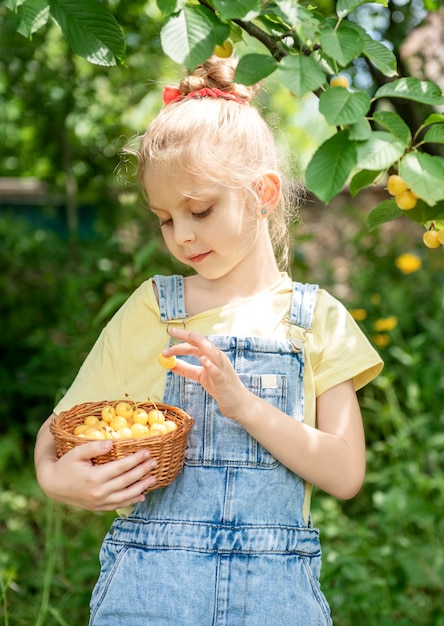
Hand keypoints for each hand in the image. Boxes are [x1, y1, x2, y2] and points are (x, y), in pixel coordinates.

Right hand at [36, 438, 157, 510]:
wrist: (53, 486)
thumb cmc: (66, 465)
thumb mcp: (76, 453)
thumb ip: (94, 447)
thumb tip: (112, 443)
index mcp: (94, 477)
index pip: (121, 467)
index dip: (136, 459)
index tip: (147, 451)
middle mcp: (99, 492)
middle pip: (127, 481)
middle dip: (143, 471)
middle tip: (155, 462)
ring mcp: (100, 502)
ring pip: (126, 496)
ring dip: (142, 487)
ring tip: (154, 478)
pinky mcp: (99, 508)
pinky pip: (119, 505)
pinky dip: (132, 500)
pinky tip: (142, 495)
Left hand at [162, 328, 250, 419]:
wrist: (237, 401)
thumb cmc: (219, 386)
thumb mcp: (201, 376)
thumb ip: (187, 369)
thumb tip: (170, 364)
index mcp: (212, 355)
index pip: (196, 343)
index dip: (183, 337)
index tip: (171, 331)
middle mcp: (218, 358)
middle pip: (201, 343)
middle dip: (187, 336)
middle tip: (172, 331)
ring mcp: (221, 368)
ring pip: (212, 352)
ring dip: (201, 344)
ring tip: (190, 336)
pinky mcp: (222, 380)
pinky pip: (216, 371)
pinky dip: (210, 365)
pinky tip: (203, 360)